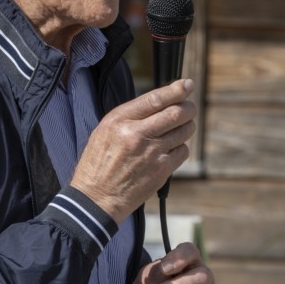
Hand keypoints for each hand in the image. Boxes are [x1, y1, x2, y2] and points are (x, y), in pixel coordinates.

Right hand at [69, 79, 195, 223]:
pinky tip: (171, 150)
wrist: (95, 199)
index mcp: (119, 120)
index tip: (187, 84)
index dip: (176, 90)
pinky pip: (183, 151)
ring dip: (187, 126)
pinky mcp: (162, 170)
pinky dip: (181, 147)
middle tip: (189, 107)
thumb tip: (159, 103)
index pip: (155, 99)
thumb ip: (130, 116)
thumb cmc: (98, 164)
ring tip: (181, 127)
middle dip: (188, 108)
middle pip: (177, 112)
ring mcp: (152, 153)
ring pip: (184, 131)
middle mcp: (137, 134)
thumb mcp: (104, 131)